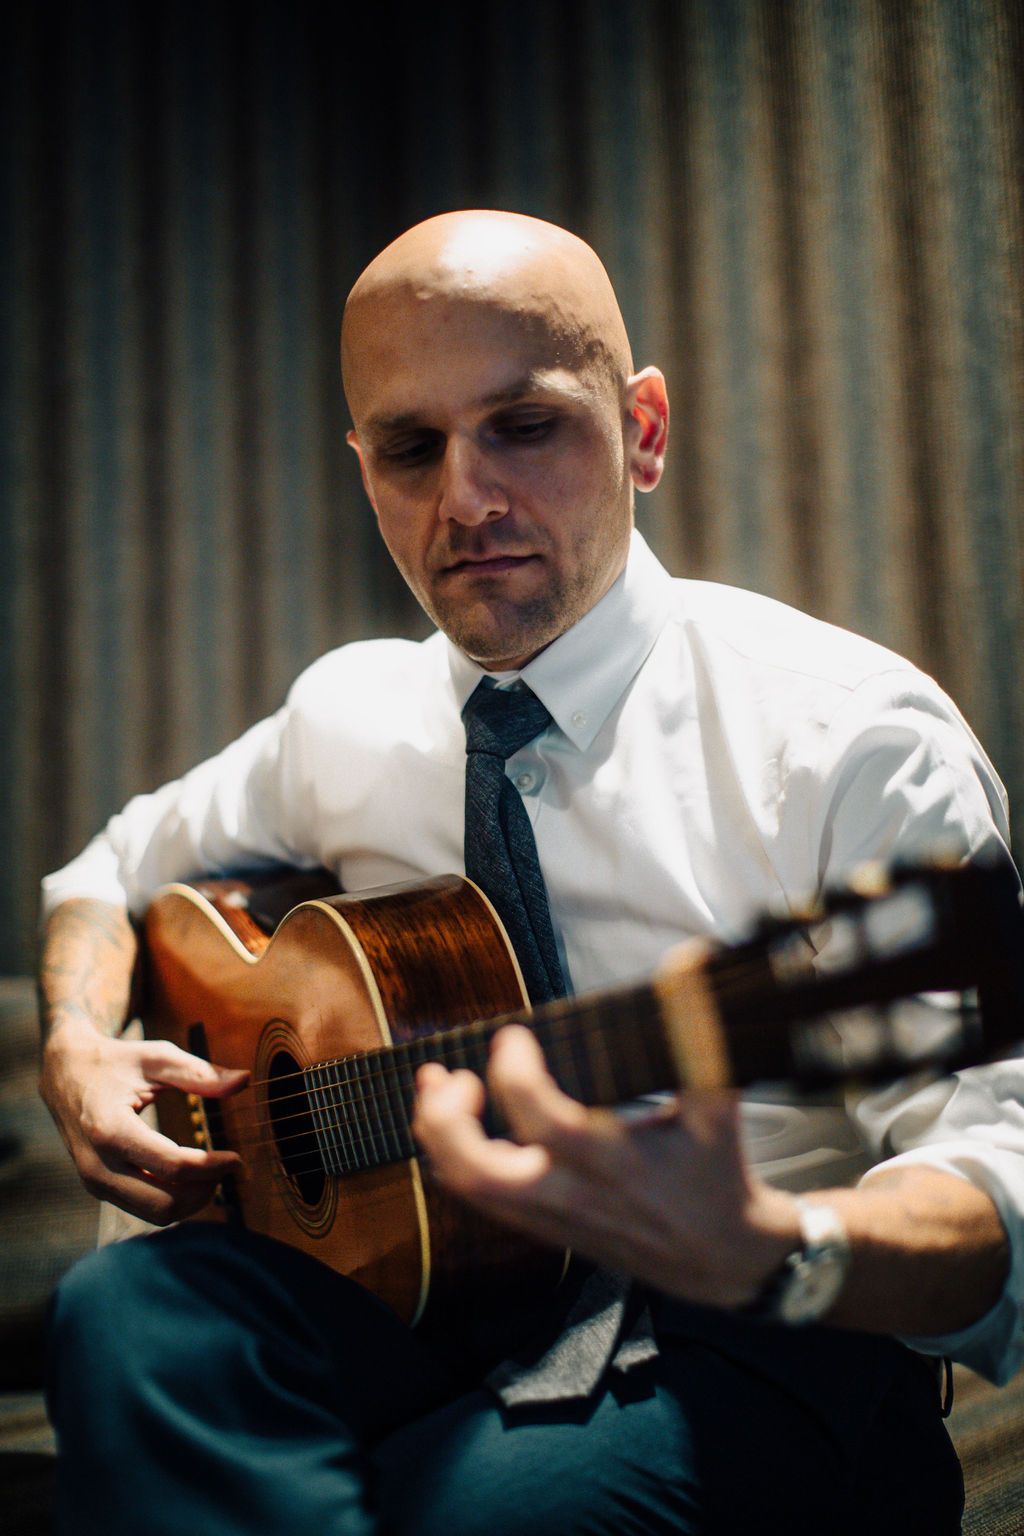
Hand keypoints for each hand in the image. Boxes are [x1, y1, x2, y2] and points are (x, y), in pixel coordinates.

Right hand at [40, 1019, 246, 1224]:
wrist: (65, 1072)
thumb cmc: (115, 1061)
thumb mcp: (157, 1057)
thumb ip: (200, 1072)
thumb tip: (244, 1080)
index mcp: (110, 1129)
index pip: (172, 1165)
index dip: (211, 1167)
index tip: (236, 1158)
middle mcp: (98, 1164)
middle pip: (164, 1203)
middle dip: (204, 1190)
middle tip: (226, 1167)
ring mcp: (94, 1181)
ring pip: (154, 1214)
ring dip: (190, 1200)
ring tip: (212, 1172)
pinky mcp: (98, 1188)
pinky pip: (142, 1208)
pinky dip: (172, 1199)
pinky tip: (190, 1176)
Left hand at [414, 1025, 799, 1306]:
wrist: (717, 1260)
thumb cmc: (714, 1177)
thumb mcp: (717, 1108)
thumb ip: (700, 1034)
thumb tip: (689, 963)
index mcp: (618, 1163)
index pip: (549, 1125)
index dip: (517, 1076)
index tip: (513, 1037)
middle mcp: (574, 1194)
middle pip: (481, 1172)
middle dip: (447, 1120)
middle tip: (456, 1075)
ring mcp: (550, 1214)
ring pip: (467, 1186)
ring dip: (437, 1132)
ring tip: (441, 1083)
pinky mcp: (539, 1224)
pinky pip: (476, 1194)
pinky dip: (451, 1153)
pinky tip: (458, 1115)